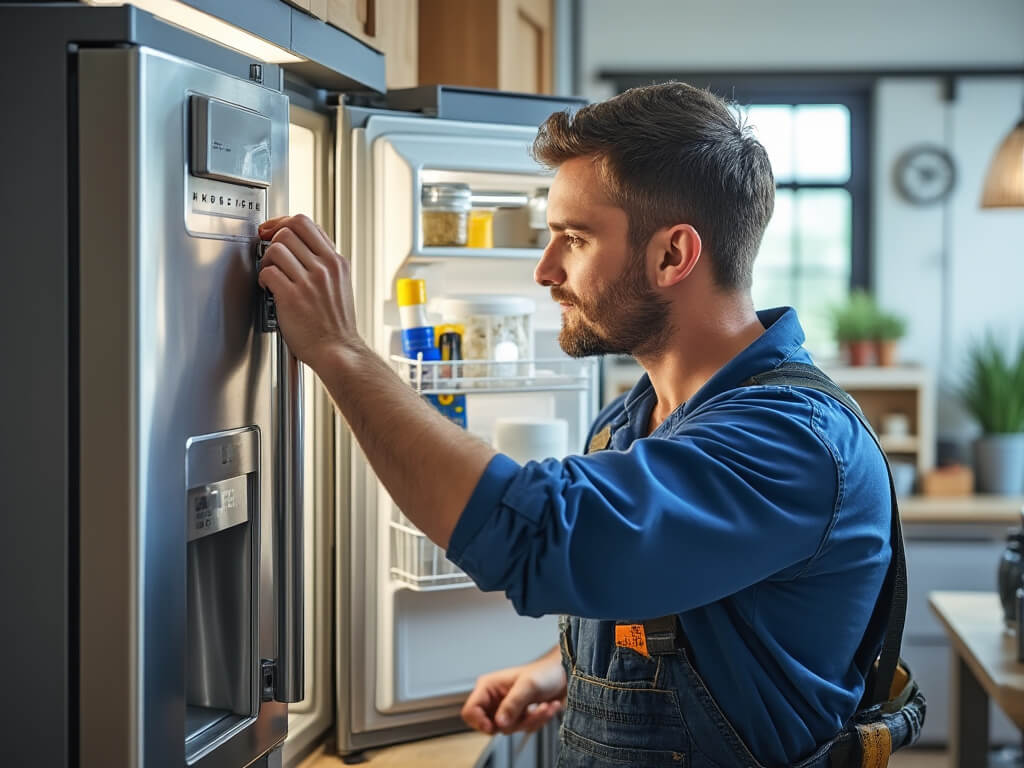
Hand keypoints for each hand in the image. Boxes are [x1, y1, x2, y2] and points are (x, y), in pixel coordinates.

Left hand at [257, 214, 362, 368]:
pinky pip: (268, 272)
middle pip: (289, 230)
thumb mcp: (341, 286)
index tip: (275, 230)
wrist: (338, 351)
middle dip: (273, 239)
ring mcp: (309, 282)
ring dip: (267, 259)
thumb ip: (326, 266)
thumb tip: (304, 250)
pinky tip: (268, 287)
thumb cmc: (337, 326)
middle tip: (268, 250)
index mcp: (337, 263)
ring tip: (271, 273)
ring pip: (277, 248)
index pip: (307, 223)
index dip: (284, 223)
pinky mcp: (292, 297)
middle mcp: (325, 268)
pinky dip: (263, 278)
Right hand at [461, 655, 566, 734]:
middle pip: (490, 726)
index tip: (495, 726)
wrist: (563, 675)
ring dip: (530, 721)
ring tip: (544, 706)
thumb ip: (512, 704)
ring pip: (508, 729)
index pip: (470, 711)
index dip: (479, 722)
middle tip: (529, 712)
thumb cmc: (545, 672)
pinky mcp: (517, 716)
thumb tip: (499, 722)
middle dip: (514, 722)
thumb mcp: (528, 685)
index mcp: (488, 686)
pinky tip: (546, 707)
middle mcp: (494, 699)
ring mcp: (505, 709)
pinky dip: (536, 722)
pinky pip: (521, 729)